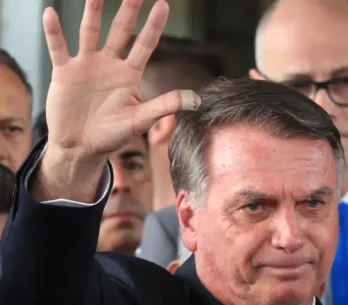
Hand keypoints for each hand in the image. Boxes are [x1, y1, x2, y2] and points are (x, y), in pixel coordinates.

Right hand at [42, 0, 198, 161]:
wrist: (81, 147)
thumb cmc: (112, 134)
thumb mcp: (141, 120)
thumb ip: (165, 106)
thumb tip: (196, 100)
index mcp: (129, 75)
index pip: (145, 44)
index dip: (154, 25)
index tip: (163, 4)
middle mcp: (109, 65)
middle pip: (120, 31)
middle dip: (127, 11)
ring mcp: (86, 66)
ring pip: (89, 33)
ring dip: (92, 13)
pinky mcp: (64, 73)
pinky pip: (58, 48)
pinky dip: (53, 32)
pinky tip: (50, 14)